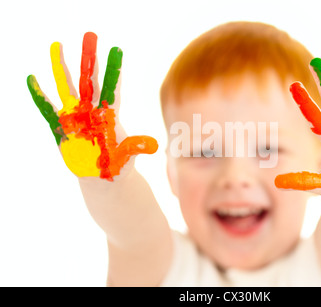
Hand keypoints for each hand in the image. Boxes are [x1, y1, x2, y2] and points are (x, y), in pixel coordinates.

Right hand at [27, 32, 157, 180]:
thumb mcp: (127, 156)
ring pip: (67, 87)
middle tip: (90, 35)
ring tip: (56, 45)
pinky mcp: (61, 127)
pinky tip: (32, 78)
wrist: (101, 177)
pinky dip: (40, 95)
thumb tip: (154, 146)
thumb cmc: (117, 165)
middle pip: (89, 80)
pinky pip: (47, 109)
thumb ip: (135, 148)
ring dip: (61, 67)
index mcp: (109, 115)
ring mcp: (75, 116)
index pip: (112, 88)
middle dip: (89, 58)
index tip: (117, 49)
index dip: (113, 70)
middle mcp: (92, 110)